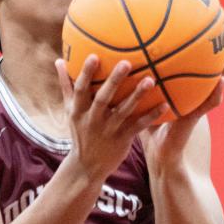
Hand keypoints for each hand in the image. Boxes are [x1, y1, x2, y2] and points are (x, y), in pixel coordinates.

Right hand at [55, 55, 166, 184]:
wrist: (87, 167)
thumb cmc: (80, 132)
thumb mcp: (70, 111)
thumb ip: (66, 86)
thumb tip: (59, 61)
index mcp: (78, 111)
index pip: (81, 89)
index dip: (86, 73)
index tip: (93, 56)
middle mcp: (93, 120)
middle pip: (103, 98)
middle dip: (114, 81)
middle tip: (126, 63)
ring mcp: (108, 130)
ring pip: (124, 111)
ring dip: (137, 95)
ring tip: (150, 81)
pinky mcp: (122, 139)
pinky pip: (138, 126)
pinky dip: (151, 116)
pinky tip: (165, 104)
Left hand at [140, 40, 223, 173]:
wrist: (159, 155)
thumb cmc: (149, 131)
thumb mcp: (144, 104)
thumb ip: (139, 87)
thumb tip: (124, 63)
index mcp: (186, 95)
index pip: (198, 73)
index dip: (205, 59)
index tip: (208, 38)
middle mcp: (195, 99)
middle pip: (213, 76)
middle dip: (221, 58)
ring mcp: (198, 107)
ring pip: (217, 86)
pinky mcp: (195, 118)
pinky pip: (208, 104)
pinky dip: (215, 94)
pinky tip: (221, 82)